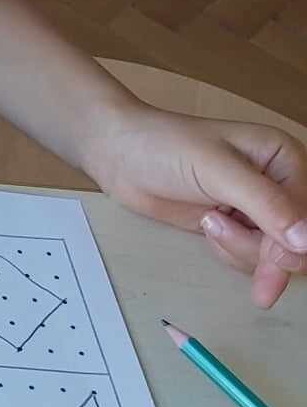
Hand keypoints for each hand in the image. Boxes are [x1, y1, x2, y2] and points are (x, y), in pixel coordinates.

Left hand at [85, 106, 306, 307]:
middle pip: (296, 242)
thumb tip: (305, 242)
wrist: (117, 154)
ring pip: (272, 255)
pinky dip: (228, 251)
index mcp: (285, 159)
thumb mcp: (216, 170)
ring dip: (238, 248)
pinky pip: (249, 257)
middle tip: (220, 235)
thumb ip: (264, 204)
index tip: (274, 260)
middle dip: (262, 251)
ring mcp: (256, 209)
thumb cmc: (163, 147)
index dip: (293, 243)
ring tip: (207, 220)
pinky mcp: (235, 226)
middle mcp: (278, 184)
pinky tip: (205, 225)